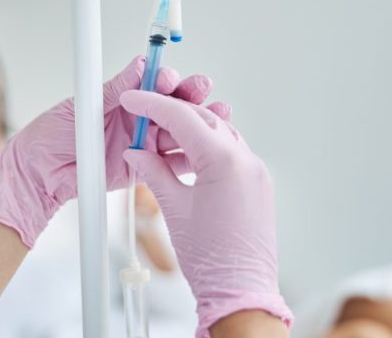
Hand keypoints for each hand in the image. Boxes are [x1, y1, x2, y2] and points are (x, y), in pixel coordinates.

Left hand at [0, 56, 215, 247]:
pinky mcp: (143, 169)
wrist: (37, 174)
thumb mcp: (82, 107)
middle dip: (190, 95)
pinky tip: (205, 148)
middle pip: (172, 104)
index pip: (151, 82)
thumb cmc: (49, 135)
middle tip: (202, 88)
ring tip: (218, 114)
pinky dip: (189, 155)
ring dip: (199, 122)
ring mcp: (141, 143)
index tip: (168, 77)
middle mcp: (135, 118)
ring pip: (178, 131)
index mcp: (121, 97)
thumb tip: (139, 64)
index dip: (164, 78)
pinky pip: (170, 162)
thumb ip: (115, 90)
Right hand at [120, 90, 292, 337]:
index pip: (183, 118)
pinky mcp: (258, 185)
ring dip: (188, 131)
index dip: (152, 105)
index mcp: (225, 161)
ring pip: (218, 134)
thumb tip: (137, 154)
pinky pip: (229, 154)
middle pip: (203, 120)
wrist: (241, 291)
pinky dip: (204, 149)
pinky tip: (181, 159)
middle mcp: (247, 161)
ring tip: (157, 143)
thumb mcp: (174, 208)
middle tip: (142, 118)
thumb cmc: (211, 258)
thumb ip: (153, 172)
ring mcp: (256, 173)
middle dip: (170, 115)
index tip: (133, 99)